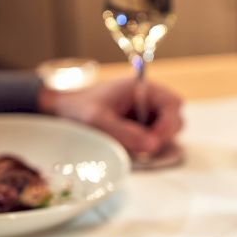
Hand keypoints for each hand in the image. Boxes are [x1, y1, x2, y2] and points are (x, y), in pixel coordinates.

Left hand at [39, 77, 182, 156]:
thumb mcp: (98, 120)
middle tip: (144, 149)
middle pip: (175, 118)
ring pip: (166, 131)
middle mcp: (147, 99)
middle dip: (164, 135)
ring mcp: (144, 114)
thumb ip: (125, 132)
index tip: (152, 141)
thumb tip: (154, 145)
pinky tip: (130, 149)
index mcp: (142, 87)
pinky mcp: (138, 127)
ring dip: (155, 142)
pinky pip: (153, 139)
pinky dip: (146, 146)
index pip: (173, 104)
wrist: (61, 111)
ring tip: (134, 149)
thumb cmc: (78, 109)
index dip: (168, 124)